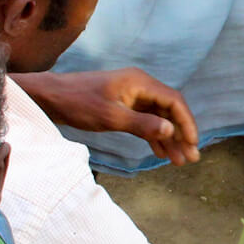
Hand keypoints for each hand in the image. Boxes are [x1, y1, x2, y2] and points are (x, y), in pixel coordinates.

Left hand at [24, 69, 199, 163]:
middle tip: (191, 157)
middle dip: (181, 134)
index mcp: (140, 83)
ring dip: (169, 138)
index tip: (193, 143)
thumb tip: (170, 130)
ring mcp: (132, 96)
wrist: (51, 98)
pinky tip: (160, 152)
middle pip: (169, 110)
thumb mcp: (110, 117)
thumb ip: (142, 124)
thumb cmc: (78, 103)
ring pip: (158, 118)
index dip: (187, 122)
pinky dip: (154, 136)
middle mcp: (140, 87)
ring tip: (179, 161)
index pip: (174, 101)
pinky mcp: (123, 105)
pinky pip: (145, 121)